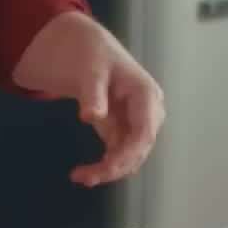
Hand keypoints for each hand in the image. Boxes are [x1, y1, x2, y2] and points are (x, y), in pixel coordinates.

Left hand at [13, 12, 164, 186]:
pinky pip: (119, 153)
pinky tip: (85, 172)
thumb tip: (92, 116)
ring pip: (130, 156)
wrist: (86, 49)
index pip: (145, 132)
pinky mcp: (124, 129)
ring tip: (79, 176)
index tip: (106, 167)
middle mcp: (148, 111)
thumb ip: (92, 93)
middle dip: (115, 167)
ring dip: (108, 170)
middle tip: (84, 178)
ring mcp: (137, 122)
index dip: (129, 154)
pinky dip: (104, 164)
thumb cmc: (92, 54)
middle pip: (139, 148)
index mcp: (146, 94)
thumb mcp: (90, 69)